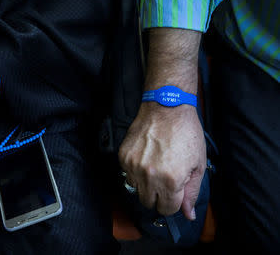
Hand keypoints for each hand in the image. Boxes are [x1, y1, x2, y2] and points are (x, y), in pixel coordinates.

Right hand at [118, 102, 205, 219]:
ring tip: (155, 167)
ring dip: (145, 184)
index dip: (173, 203)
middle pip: (148, 203)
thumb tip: (188, 214)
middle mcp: (150, 176)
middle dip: (158, 196)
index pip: (167, 209)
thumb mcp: (197, 164)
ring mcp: (134, 166)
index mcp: (171, 181)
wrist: (167, 107)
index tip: (174, 194)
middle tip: (165, 181)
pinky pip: (127, 174)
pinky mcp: (124, 156)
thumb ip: (192, 192)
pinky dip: (135, 171)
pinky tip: (146, 158)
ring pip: (136, 190)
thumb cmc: (186, 133)